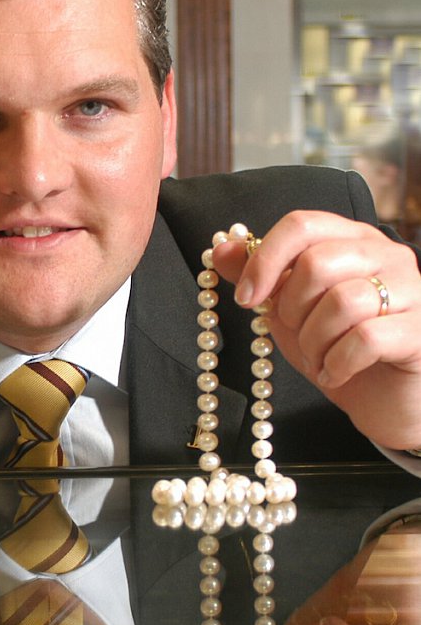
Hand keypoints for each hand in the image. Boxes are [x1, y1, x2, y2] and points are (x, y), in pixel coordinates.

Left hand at [212, 211, 420, 449]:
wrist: (384, 400)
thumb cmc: (339, 349)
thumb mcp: (291, 311)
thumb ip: (262, 277)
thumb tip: (222, 247)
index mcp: (353, 240)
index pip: (302, 224)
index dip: (264, 260)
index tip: (245, 299)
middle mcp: (387, 255)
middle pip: (318, 262)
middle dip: (292, 309)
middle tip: (298, 334)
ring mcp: (412, 290)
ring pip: (342, 302)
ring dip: (314, 342)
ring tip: (319, 359)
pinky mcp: (420, 331)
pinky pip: (365, 338)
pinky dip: (338, 363)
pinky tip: (335, 374)